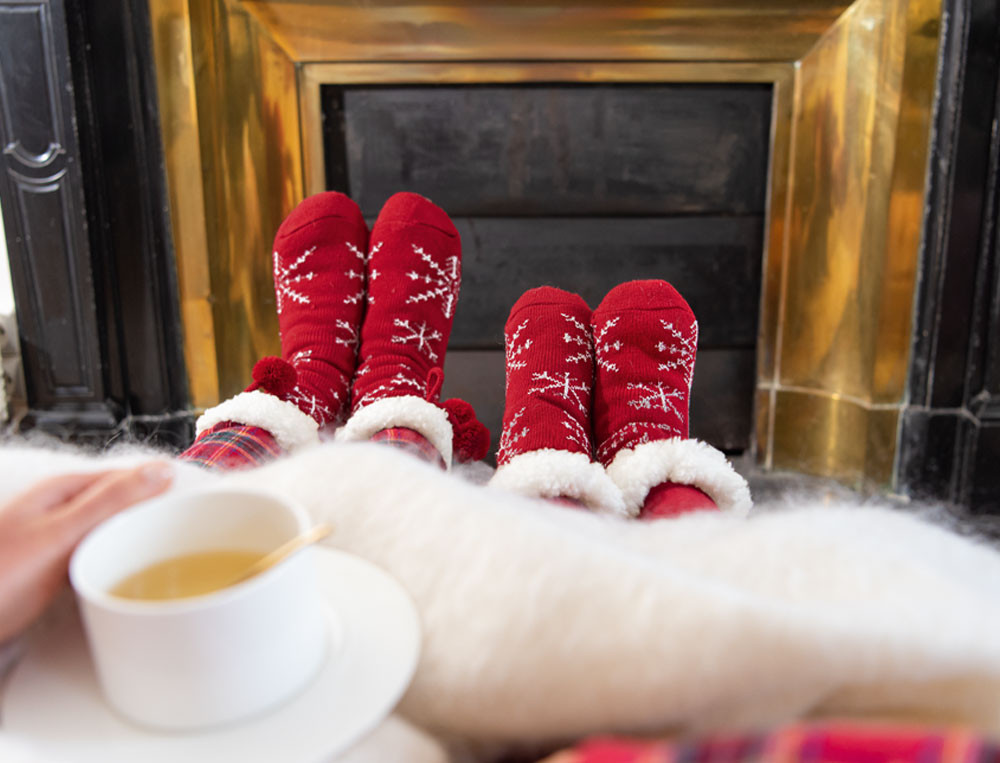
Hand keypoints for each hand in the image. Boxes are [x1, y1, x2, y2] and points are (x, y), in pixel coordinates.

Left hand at [0, 463, 172, 642]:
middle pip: (123, 503)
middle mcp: (60, 510)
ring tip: (166, 555)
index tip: (199, 501)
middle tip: (188, 534)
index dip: (164, 486)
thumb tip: (158, 470)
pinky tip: (129, 577)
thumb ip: (109, 502)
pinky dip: (119, 562)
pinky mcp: (55, 568)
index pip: (128, 475)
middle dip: (154, 515)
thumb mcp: (60, 536)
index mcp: (62, 490)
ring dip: (137, 540)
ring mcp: (57, 539)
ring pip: (113, 530)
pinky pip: (100, 555)